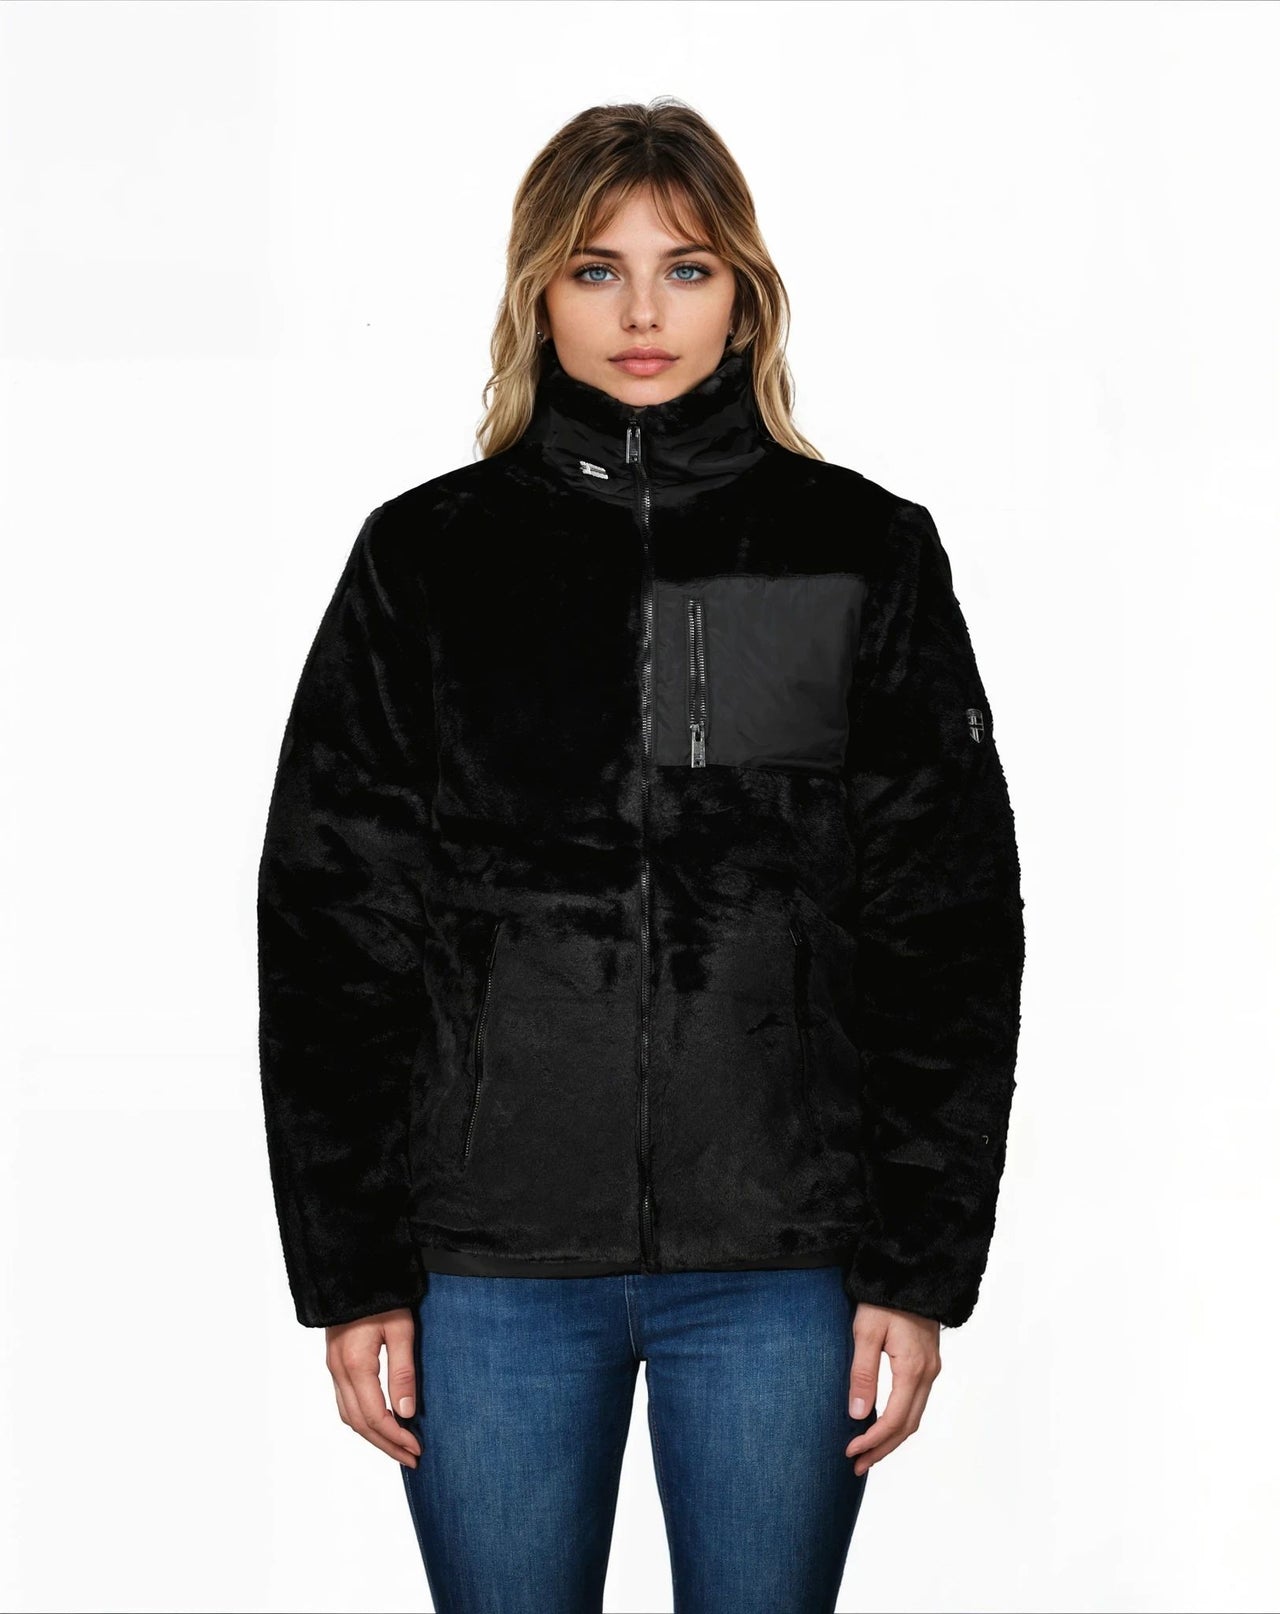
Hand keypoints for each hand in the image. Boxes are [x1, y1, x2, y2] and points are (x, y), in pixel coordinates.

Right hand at [325, 1308, 421, 1467]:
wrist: (352, 1272)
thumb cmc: (382, 1295)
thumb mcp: (401, 1329)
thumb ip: (402, 1372)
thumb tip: (406, 1413)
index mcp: (355, 1364)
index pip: (374, 1416)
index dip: (395, 1437)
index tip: (416, 1449)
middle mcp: (339, 1371)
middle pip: (359, 1423)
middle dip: (385, 1445)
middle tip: (411, 1458)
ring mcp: (333, 1368)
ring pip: (349, 1416)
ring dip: (372, 1436)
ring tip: (398, 1447)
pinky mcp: (335, 1363)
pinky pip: (344, 1402)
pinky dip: (362, 1420)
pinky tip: (379, 1423)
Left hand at [845, 1303, 941, 1475]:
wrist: (911, 1271)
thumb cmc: (884, 1297)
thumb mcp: (866, 1331)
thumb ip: (863, 1374)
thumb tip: (859, 1416)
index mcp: (913, 1368)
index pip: (895, 1420)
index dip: (872, 1441)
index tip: (850, 1452)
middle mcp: (928, 1373)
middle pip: (908, 1426)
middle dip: (883, 1449)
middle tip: (857, 1465)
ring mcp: (931, 1368)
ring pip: (915, 1416)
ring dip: (892, 1438)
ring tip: (867, 1453)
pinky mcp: (927, 1362)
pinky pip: (916, 1402)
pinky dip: (901, 1421)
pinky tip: (884, 1424)